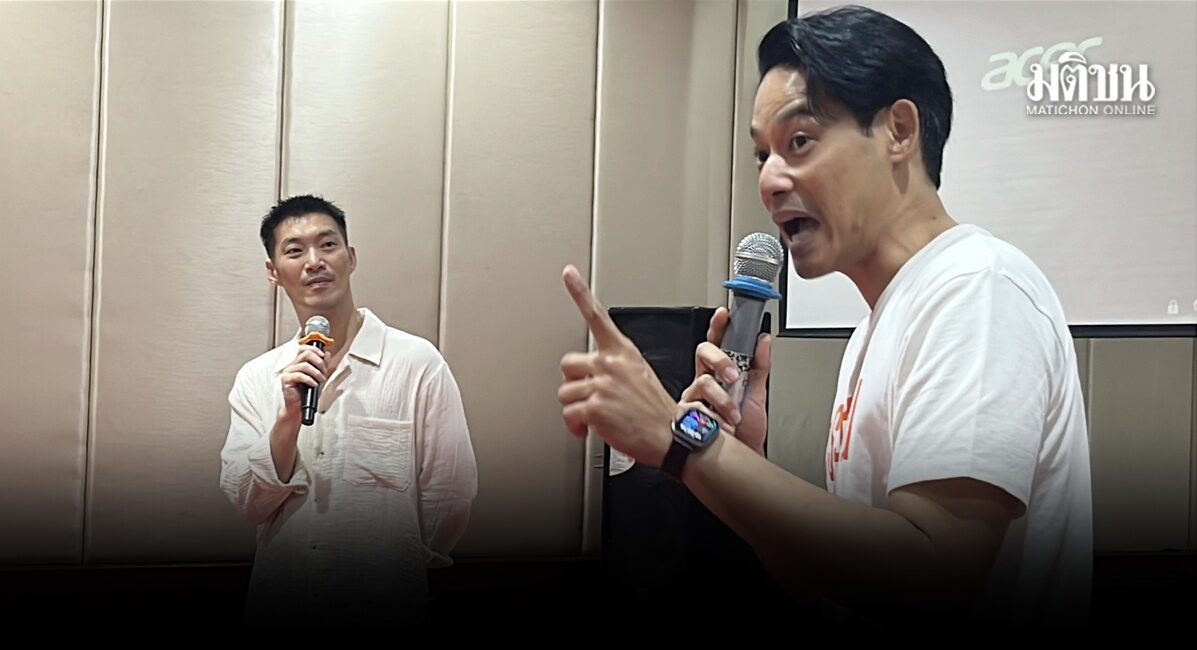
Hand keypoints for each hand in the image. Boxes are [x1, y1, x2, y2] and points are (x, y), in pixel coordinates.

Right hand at [278, 345, 327, 422]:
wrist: (299, 406)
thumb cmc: (307, 393)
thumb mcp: (319, 376)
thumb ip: (323, 365)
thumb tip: (327, 354)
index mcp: (299, 362)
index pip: (304, 348)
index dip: (314, 349)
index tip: (323, 355)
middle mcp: (292, 365)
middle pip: (305, 354)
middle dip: (319, 362)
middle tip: (324, 371)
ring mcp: (288, 372)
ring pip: (304, 365)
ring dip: (316, 373)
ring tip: (320, 380)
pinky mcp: (286, 380)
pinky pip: (299, 375)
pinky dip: (310, 379)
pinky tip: (314, 384)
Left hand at [557, 265, 678, 465]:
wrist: (671, 435)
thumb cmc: (656, 410)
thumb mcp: (639, 374)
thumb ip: (613, 367)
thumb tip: (589, 375)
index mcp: (623, 352)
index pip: (597, 316)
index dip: (580, 292)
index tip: (569, 273)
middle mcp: (611, 364)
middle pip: (567, 365)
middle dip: (573, 383)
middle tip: (589, 397)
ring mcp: (602, 384)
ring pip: (565, 393)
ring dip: (575, 409)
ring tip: (596, 417)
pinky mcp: (595, 407)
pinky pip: (569, 414)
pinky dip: (576, 426)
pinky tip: (591, 428)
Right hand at [680, 307, 771, 454]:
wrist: (740, 459)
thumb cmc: (745, 431)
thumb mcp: (757, 395)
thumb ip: (759, 366)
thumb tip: (764, 340)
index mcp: (720, 373)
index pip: (717, 343)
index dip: (718, 327)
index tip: (724, 314)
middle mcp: (705, 382)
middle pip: (702, 353)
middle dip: (719, 359)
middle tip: (734, 375)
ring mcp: (694, 398)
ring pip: (701, 381)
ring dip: (722, 399)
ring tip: (733, 415)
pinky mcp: (686, 415)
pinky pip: (695, 407)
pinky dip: (713, 417)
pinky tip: (722, 426)